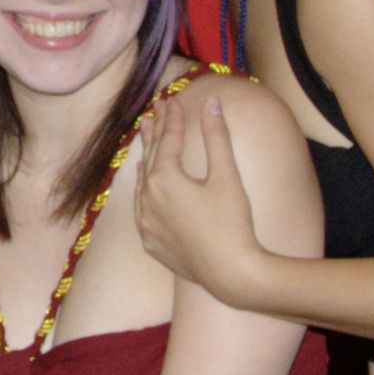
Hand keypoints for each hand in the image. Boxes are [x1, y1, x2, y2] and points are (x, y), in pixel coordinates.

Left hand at [134, 94, 262, 305]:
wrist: (230, 274)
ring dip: (146, 157)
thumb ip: (216, 137)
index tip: (173, 100)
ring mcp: (146, 222)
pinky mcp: (151, 242)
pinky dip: (143, 189)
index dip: (173, 118)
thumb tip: (211, 103)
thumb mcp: (226, 175)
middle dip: (156, 131)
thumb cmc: (232, 223)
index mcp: (164, 179)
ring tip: (146, 135)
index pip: (168, 140)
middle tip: (156, 110)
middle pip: (152, 156)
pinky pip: (141, 208)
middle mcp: (148, 199)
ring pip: (142, 181)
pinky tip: (145, 182)